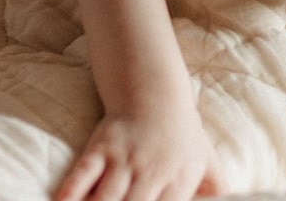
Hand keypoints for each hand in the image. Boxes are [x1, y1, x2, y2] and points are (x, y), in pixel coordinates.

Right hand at [54, 106, 226, 200]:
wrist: (154, 94)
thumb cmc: (182, 137)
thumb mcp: (207, 162)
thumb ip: (216, 194)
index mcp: (180, 179)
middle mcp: (152, 171)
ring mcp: (124, 159)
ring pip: (104, 200)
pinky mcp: (100, 148)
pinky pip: (80, 177)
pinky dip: (69, 197)